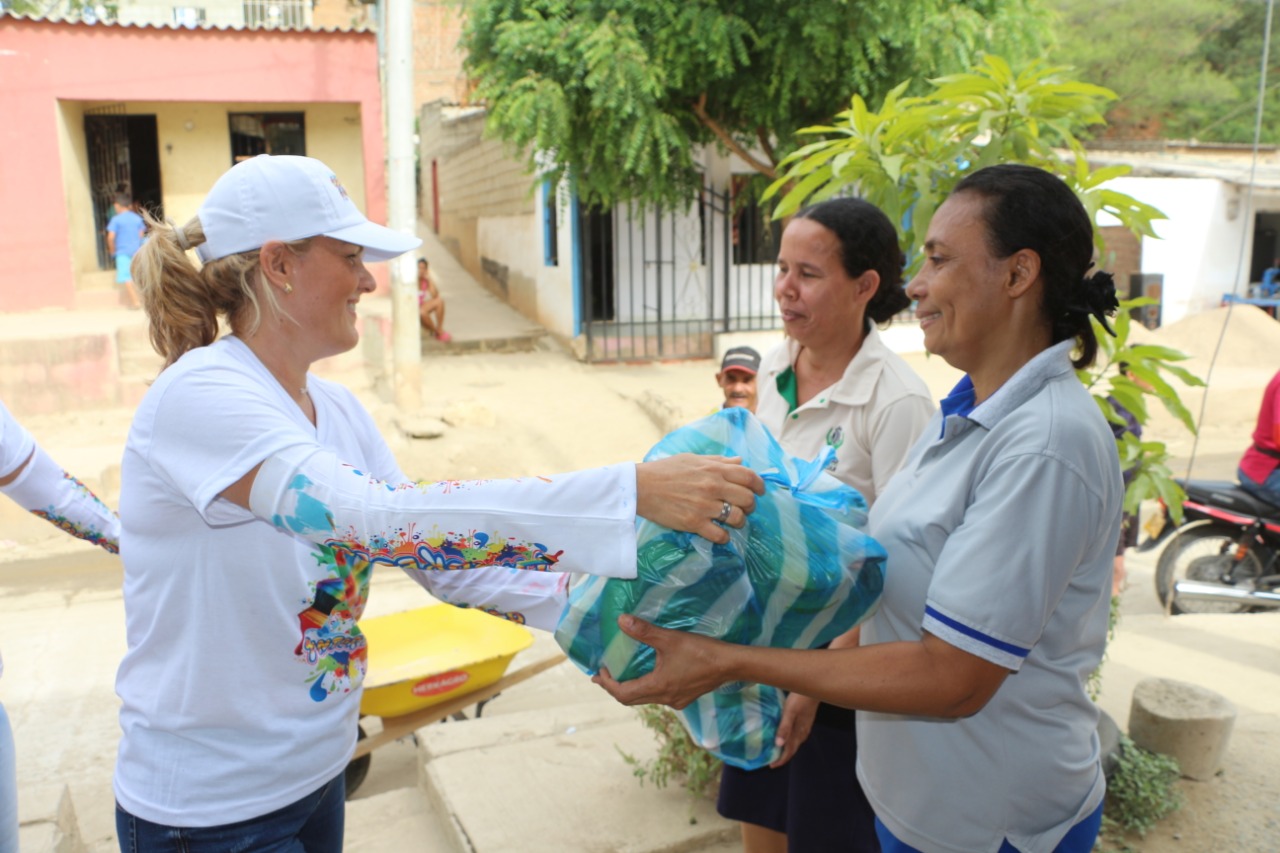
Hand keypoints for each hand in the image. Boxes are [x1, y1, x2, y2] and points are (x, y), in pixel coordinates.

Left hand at [592, 614, 730, 709]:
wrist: (731, 664)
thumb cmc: (701, 651)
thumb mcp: (670, 639)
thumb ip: (644, 631)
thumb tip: (620, 621)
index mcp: (658, 687)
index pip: (623, 693)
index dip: (608, 684)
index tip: (599, 672)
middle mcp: (665, 698)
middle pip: (632, 700)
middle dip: (615, 688)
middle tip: (602, 676)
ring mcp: (676, 700)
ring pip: (646, 698)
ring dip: (631, 687)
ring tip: (622, 674)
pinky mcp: (685, 697)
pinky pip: (659, 696)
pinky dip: (647, 687)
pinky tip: (650, 675)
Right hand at [635, 454, 763, 543]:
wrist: (640, 486)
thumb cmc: (665, 470)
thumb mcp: (693, 459)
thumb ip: (718, 461)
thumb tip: (740, 460)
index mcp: (714, 469)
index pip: (748, 476)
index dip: (759, 485)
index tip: (759, 491)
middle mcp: (713, 486)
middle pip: (747, 499)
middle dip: (750, 505)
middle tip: (745, 508)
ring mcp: (704, 506)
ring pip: (737, 518)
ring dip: (739, 521)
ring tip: (732, 521)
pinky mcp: (694, 523)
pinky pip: (720, 535)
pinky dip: (724, 536)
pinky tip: (720, 533)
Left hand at [769, 692, 818, 767]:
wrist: (814, 688)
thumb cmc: (800, 698)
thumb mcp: (790, 712)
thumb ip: (784, 727)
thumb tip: (779, 745)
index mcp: (799, 732)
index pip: (790, 751)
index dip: (781, 759)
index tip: (771, 765)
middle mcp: (803, 732)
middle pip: (793, 748)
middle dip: (783, 756)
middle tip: (772, 759)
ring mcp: (805, 726)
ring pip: (795, 742)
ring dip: (787, 748)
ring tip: (776, 749)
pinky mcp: (806, 720)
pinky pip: (797, 735)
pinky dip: (790, 739)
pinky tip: (786, 734)